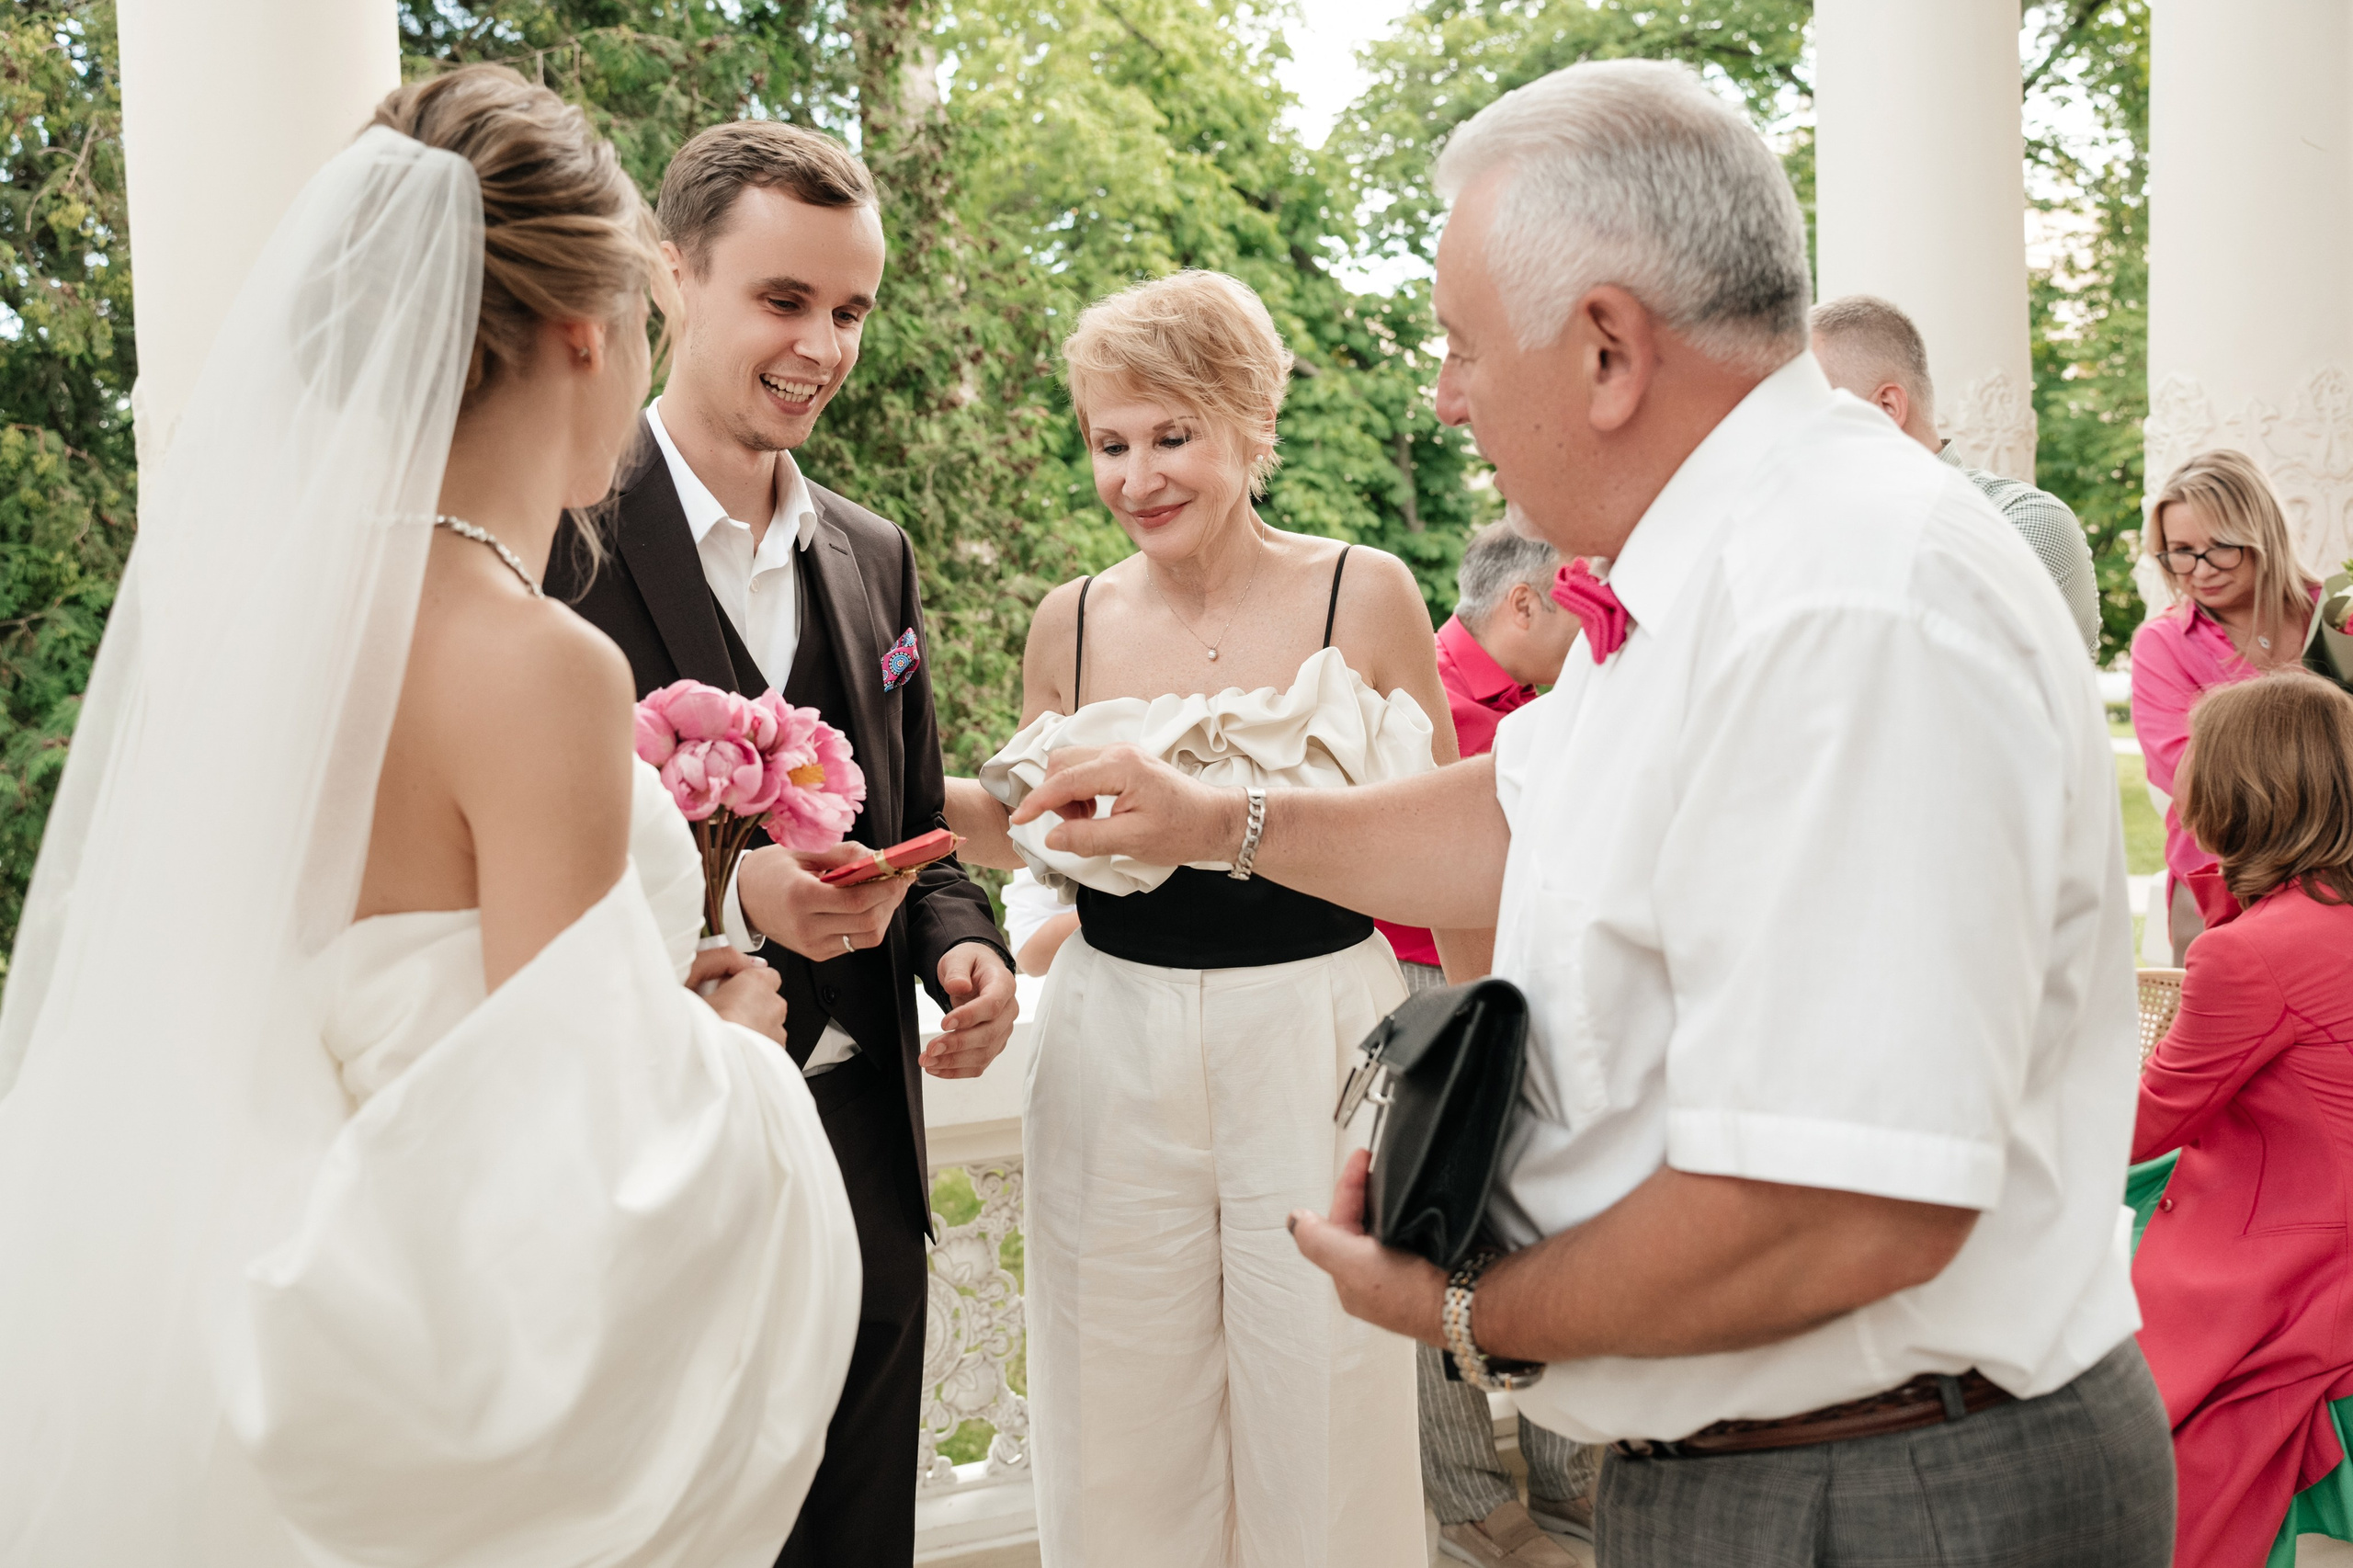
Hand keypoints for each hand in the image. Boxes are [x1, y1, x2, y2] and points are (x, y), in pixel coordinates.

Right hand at [692, 946, 788, 1049]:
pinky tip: (736, 1046)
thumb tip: (734, 961)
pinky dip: (756, 1043)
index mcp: (758, 982)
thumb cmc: (703, 1027)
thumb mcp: (695, 979)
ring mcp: (778, 1030)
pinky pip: (768, 1041)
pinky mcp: (777, 1051)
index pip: (764, 972)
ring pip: (768, 1021)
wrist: (714, 1062)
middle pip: (766, 997)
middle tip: (725, 1010)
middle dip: (750, 1002)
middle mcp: (774, 1004)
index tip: (730, 987)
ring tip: (728, 1031)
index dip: (746, 980)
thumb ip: (717, 960)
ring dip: (753, 1023)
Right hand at [737, 842, 913, 963]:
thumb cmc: (769, 871)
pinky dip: (869, 924)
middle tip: (899, 879)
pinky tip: (868, 905)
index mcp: (800, 897)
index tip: (902, 873)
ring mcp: (812, 945)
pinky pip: (855, 943)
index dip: (886, 888)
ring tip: (886, 891)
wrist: (740, 899)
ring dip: (884, 914)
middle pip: (867, 922)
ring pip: (867, 937)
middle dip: (891, 900)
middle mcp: (806, 927)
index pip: (856, 900)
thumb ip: (844, 854)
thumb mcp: (803, 852)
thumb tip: (879, 857)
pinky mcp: (817, 953)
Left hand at [922, 943, 1017, 1078]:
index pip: (992, 1005)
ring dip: (954, 1062)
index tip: (944, 1023)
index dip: (969, 1017)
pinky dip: (956, 1070)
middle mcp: (1008, 1010)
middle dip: (958, 1044)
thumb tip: (958, 986)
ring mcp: (1003, 1030)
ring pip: (984, 1053)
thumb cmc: (969, 964)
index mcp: (1004, 985)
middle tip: (931, 1048)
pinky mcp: (993, 1045)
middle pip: (989, 1034)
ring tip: (928, 1061)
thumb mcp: (959, 958)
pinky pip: (979, 1064)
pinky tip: (937, 1068)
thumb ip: (957, 970)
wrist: (976, 973)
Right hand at [1007, 743, 1246, 866]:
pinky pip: (1087, 768)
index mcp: (1120, 767)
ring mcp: (1123, 753)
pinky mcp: (1126, 761)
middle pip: (1061, 763)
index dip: (1037, 802)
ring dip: (1066, 793)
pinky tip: (1097, 812)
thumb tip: (1052, 838)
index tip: (1019, 822)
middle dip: (1054, 796)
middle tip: (1072, 826)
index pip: (1063, 780)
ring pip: (1071, 764)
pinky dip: (1080, 789)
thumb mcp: (1132, 841)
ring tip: (1087, 821)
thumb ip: (1087, 837)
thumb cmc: (1182, 831)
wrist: (1216, 821)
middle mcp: (1118, 752)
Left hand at [1288, 1148, 1447, 1346]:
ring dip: (1389, 1202)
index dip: (1347, 1186)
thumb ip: (1318, 1239)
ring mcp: (1404, 1272)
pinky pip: (1415, 1230)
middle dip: (1365, 1192)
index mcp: (1350, 1277)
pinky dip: (1413, 1213)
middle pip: (1361, 1222)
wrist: (1468, 1302)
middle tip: (1376, 1165)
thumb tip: (1296, 1221)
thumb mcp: (1351, 1263)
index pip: (1339, 1221)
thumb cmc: (1413, 1295)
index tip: (1362, 1158)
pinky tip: (1418, 1204)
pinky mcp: (1432, 1263)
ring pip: (1388, 1226)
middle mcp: (1374, 1278)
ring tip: (1394, 1179)